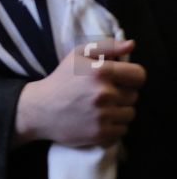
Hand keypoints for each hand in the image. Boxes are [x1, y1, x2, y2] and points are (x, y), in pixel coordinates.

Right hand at [15, 39, 143, 147]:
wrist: (39, 110)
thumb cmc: (61, 80)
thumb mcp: (77, 55)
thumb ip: (106, 46)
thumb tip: (131, 45)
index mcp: (100, 71)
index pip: (139, 75)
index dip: (131, 77)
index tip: (120, 80)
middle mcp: (104, 93)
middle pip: (134, 96)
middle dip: (121, 94)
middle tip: (102, 94)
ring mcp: (103, 115)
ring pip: (130, 114)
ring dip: (119, 111)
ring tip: (100, 108)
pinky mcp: (101, 133)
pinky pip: (123, 130)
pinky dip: (113, 126)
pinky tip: (98, 120)